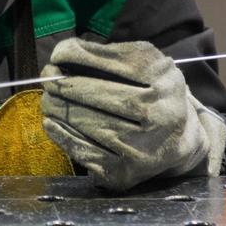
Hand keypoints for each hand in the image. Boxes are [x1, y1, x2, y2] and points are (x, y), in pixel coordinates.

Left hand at [39, 37, 225, 191]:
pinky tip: (51, 123)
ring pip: (92, 125)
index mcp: (165, 82)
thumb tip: (64, 53)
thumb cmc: (152, 94)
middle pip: (103, 96)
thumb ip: (109, 55)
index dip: (81, 56)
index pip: (117, 64)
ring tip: (48, 100)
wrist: (179, 140)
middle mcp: (161, 116)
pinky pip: (87, 152)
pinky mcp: (128, 172)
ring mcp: (145, 148)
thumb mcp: (144, 66)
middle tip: (47, 79)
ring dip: (61, 110)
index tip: (58, 54)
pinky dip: (63, 136)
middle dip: (67, 86)